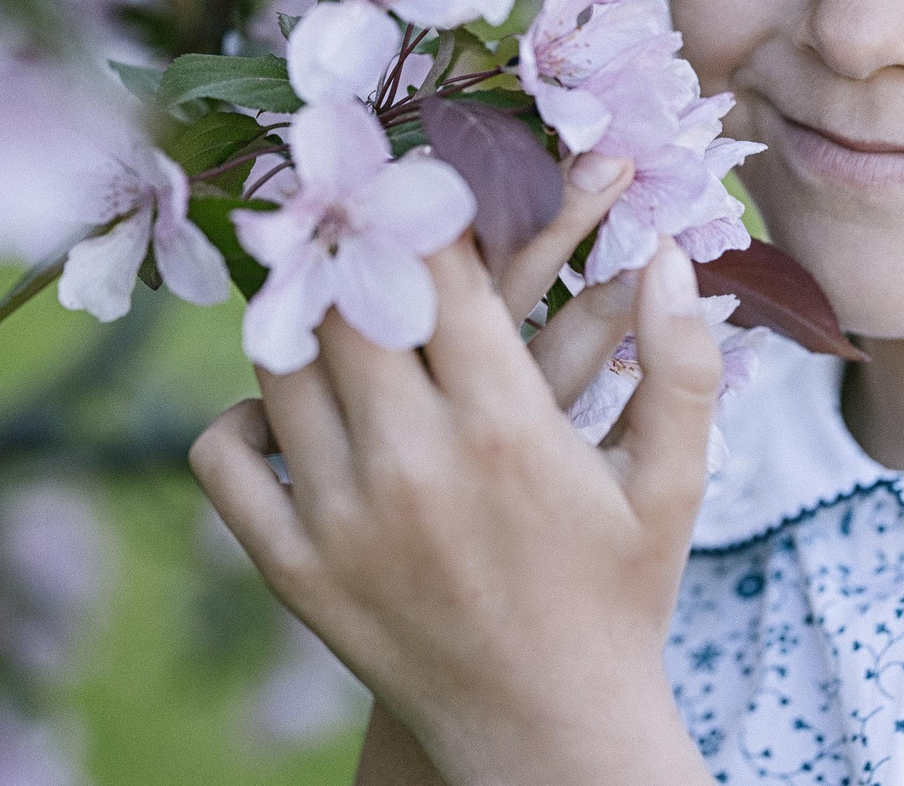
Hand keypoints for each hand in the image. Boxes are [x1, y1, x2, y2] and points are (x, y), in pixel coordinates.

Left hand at [190, 158, 723, 785]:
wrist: (552, 738)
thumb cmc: (620, 598)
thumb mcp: (673, 484)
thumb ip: (680, 362)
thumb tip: (673, 252)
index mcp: (507, 428)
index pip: (436, 271)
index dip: (420, 207)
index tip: (415, 174)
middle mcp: (414, 464)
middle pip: (346, 301)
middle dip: (349, 244)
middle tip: (349, 207)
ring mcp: (343, 518)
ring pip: (278, 364)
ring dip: (296, 317)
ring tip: (319, 293)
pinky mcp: (293, 570)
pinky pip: (224, 458)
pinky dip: (239, 417)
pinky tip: (281, 405)